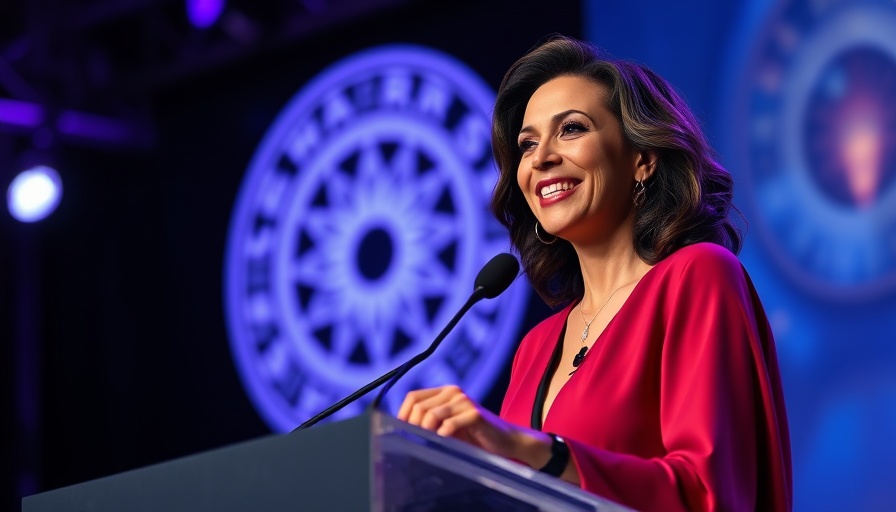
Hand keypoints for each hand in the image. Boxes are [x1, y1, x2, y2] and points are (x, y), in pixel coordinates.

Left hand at [397, 385, 551, 468]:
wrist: (506, 442)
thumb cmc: (475, 437)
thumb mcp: (448, 428)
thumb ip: (429, 424)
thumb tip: (400, 430)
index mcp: (445, 392)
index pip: (413, 397)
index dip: (403, 414)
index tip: (400, 432)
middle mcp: (453, 392)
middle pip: (419, 406)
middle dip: (413, 427)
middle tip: (415, 443)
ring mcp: (464, 401)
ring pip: (431, 414)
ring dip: (425, 433)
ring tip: (428, 445)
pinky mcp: (474, 414)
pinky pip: (449, 425)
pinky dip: (441, 437)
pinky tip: (444, 445)